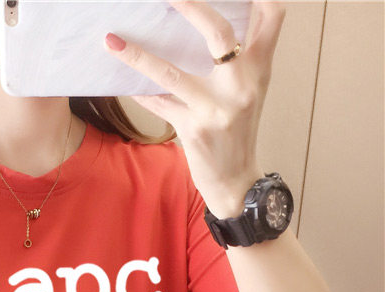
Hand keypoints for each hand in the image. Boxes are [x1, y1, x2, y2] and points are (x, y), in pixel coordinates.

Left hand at [105, 0, 285, 217]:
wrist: (235, 180)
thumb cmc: (237, 128)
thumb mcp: (250, 89)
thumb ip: (241, 55)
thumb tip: (208, 18)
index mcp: (260, 67)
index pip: (273, 14)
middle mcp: (242, 85)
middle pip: (219, 33)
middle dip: (191, 7)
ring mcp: (216, 109)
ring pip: (171, 73)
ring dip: (137, 56)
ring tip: (112, 41)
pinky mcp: (193, 130)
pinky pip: (158, 103)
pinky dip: (138, 92)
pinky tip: (119, 81)